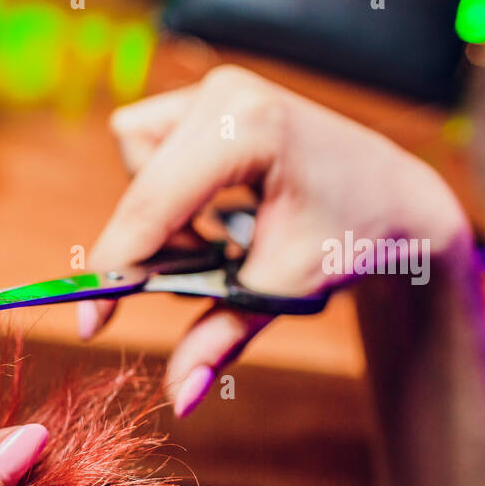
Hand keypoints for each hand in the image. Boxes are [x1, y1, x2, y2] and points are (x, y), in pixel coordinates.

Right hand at [83, 65, 471, 416]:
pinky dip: (168, 193)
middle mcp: (229, 93)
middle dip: (149, 245)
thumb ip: (221, 340)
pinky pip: (146, 147)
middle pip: (139, 184)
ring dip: (163, 217)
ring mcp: (217, 87)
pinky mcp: (208, 95)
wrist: (391, 197)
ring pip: (135, 163)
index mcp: (254, 128)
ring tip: (219, 244)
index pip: (154, 203)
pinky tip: (216, 214)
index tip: (93, 323)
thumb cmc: (349, 239)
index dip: (115, 266)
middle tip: (180, 285)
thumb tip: (180, 398)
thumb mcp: (283, 292)